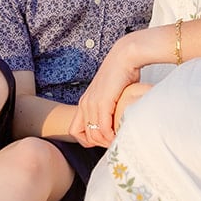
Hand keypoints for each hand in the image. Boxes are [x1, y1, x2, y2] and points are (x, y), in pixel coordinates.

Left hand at [75, 31, 152, 146]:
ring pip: (94, 136)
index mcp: (84, 102)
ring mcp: (92, 103)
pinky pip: (103, 128)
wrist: (124, 56)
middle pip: (85, 137)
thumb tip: (117, 119)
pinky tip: (121, 134)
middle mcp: (84, 104)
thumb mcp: (110, 93)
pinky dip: (111, 136)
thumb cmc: (122, 74)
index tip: (104, 138)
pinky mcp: (102, 102)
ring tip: (119, 140)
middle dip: (100, 144)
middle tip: (115, 142)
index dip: (89, 140)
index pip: (76, 131)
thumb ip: (109, 107)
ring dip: (107, 142)